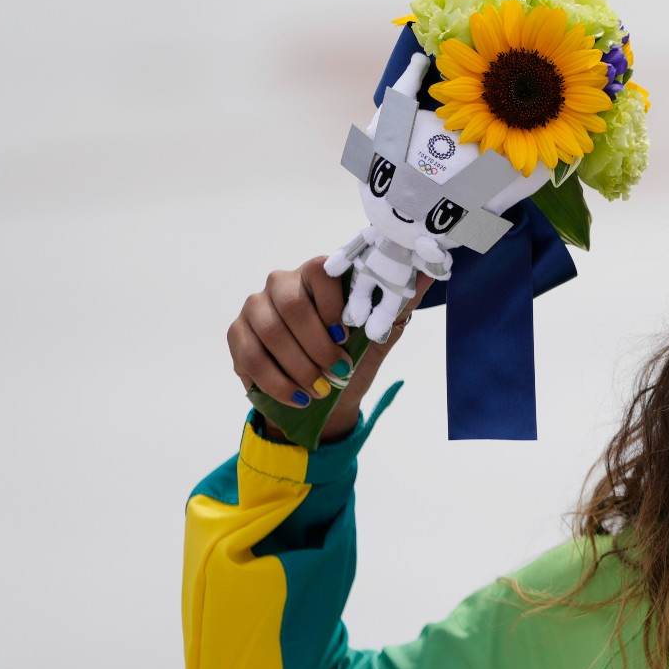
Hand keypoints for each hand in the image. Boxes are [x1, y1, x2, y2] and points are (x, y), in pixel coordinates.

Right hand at [227, 256, 432, 442]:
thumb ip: (398, 304)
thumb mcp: (379, 334)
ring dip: (298, 367)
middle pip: (291, 304)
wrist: (324, 396)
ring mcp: (255, 308)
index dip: (332, 303)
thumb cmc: (352, 356)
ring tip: (319, 390)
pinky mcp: (237, 335)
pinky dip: (276, 382)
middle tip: (337, 372)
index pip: (319, 271)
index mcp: (318, 276)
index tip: (348, 334)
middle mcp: (282, 284)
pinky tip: (298, 397)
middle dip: (317, 345)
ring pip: (269, 332)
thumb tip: (431, 272)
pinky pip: (249, 356)